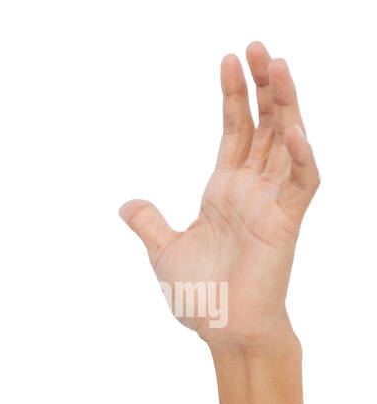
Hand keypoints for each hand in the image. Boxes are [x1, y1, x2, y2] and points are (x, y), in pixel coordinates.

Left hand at [119, 41, 319, 353]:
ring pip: (287, 142)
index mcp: (224, 190)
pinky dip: (300, 158)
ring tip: (278, 66)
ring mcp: (272, 203)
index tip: (227, 60)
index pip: (234, 130)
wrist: (221, 332)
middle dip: (262, 85)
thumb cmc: (201, 296)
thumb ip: (149, 223)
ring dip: (285, 105)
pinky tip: (292, 132)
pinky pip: (301, 183)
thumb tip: (127, 204)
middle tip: (256, 47)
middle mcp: (251, 189)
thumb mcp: (164, 251)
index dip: (233, 96)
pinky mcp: (286, 223)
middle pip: (263, 124)